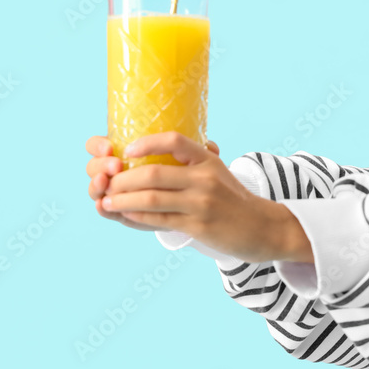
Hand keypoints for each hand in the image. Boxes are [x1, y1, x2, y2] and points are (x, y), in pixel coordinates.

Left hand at [99, 131, 291, 262]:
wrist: (262, 227)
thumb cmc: (232, 199)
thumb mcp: (218, 171)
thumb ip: (193, 161)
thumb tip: (159, 147)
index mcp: (207, 160)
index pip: (175, 141)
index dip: (148, 143)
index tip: (127, 149)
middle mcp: (205, 178)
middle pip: (153, 174)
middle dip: (123, 180)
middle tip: (107, 184)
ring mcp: (201, 203)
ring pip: (151, 199)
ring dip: (123, 201)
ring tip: (107, 202)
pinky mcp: (198, 226)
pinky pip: (159, 220)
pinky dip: (136, 218)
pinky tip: (125, 216)